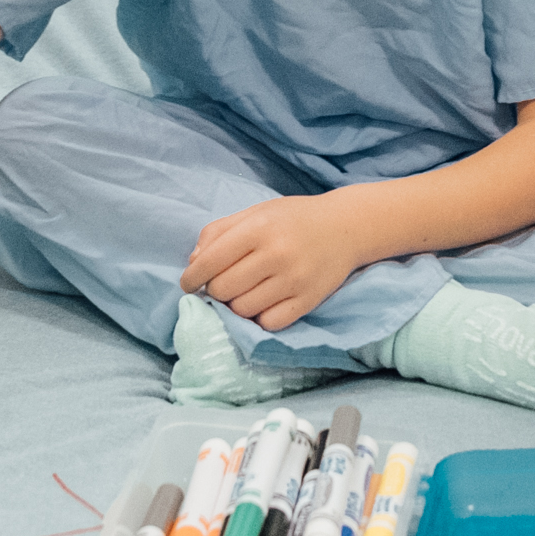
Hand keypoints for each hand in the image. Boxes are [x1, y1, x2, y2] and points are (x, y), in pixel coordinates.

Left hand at [179, 194, 370, 331]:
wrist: (346, 226)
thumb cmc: (293, 218)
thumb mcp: (254, 212)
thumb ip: (218, 232)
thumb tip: (193, 263)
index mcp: (259, 228)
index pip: (211, 261)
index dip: (192, 277)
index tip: (188, 283)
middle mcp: (276, 254)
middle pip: (223, 289)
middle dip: (214, 290)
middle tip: (221, 285)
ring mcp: (294, 279)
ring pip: (243, 309)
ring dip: (235, 305)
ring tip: (242, 293)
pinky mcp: (309, 300)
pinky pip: (269, 323)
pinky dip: (259, 317)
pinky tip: (262, 304)